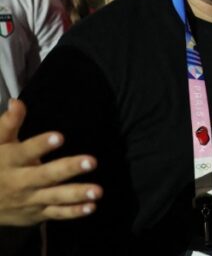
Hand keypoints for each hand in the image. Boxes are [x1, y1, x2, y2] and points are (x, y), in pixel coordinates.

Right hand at [0, 100, 101, 225]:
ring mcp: (31, 198)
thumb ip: (8, 124)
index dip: (41, 145)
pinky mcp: (38, 212)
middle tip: (91, 161)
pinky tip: (92, 207)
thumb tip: (16, 102)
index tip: (59, 136)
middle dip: (68, 169)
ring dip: (77, 194)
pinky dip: (74, 212)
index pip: (25, 152)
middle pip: (46, 175)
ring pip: (55, 196)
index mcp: (11, 161)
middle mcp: (22, 181)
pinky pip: (57, 213)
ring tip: (97, 191)